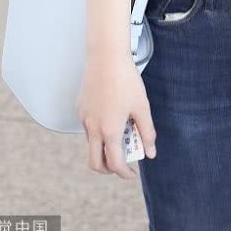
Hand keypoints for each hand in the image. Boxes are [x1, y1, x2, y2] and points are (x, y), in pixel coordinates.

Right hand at [77, 53, 156, 179]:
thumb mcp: (141, 106)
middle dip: (108, 169)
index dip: (125, 173)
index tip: (133, 174)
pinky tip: (112, 116)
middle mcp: (93, 128)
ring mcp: (84, 118)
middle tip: (122, 163)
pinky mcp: (80, 108)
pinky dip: (99, 132)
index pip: (115, 163)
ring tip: (122, 133)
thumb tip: (150, 153)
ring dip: (104, 148)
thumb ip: (146, 132)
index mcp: (109, 130)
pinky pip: (88, 128)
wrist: (106, 56)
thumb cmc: (126, 79)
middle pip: (95, 163)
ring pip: (91, 145)